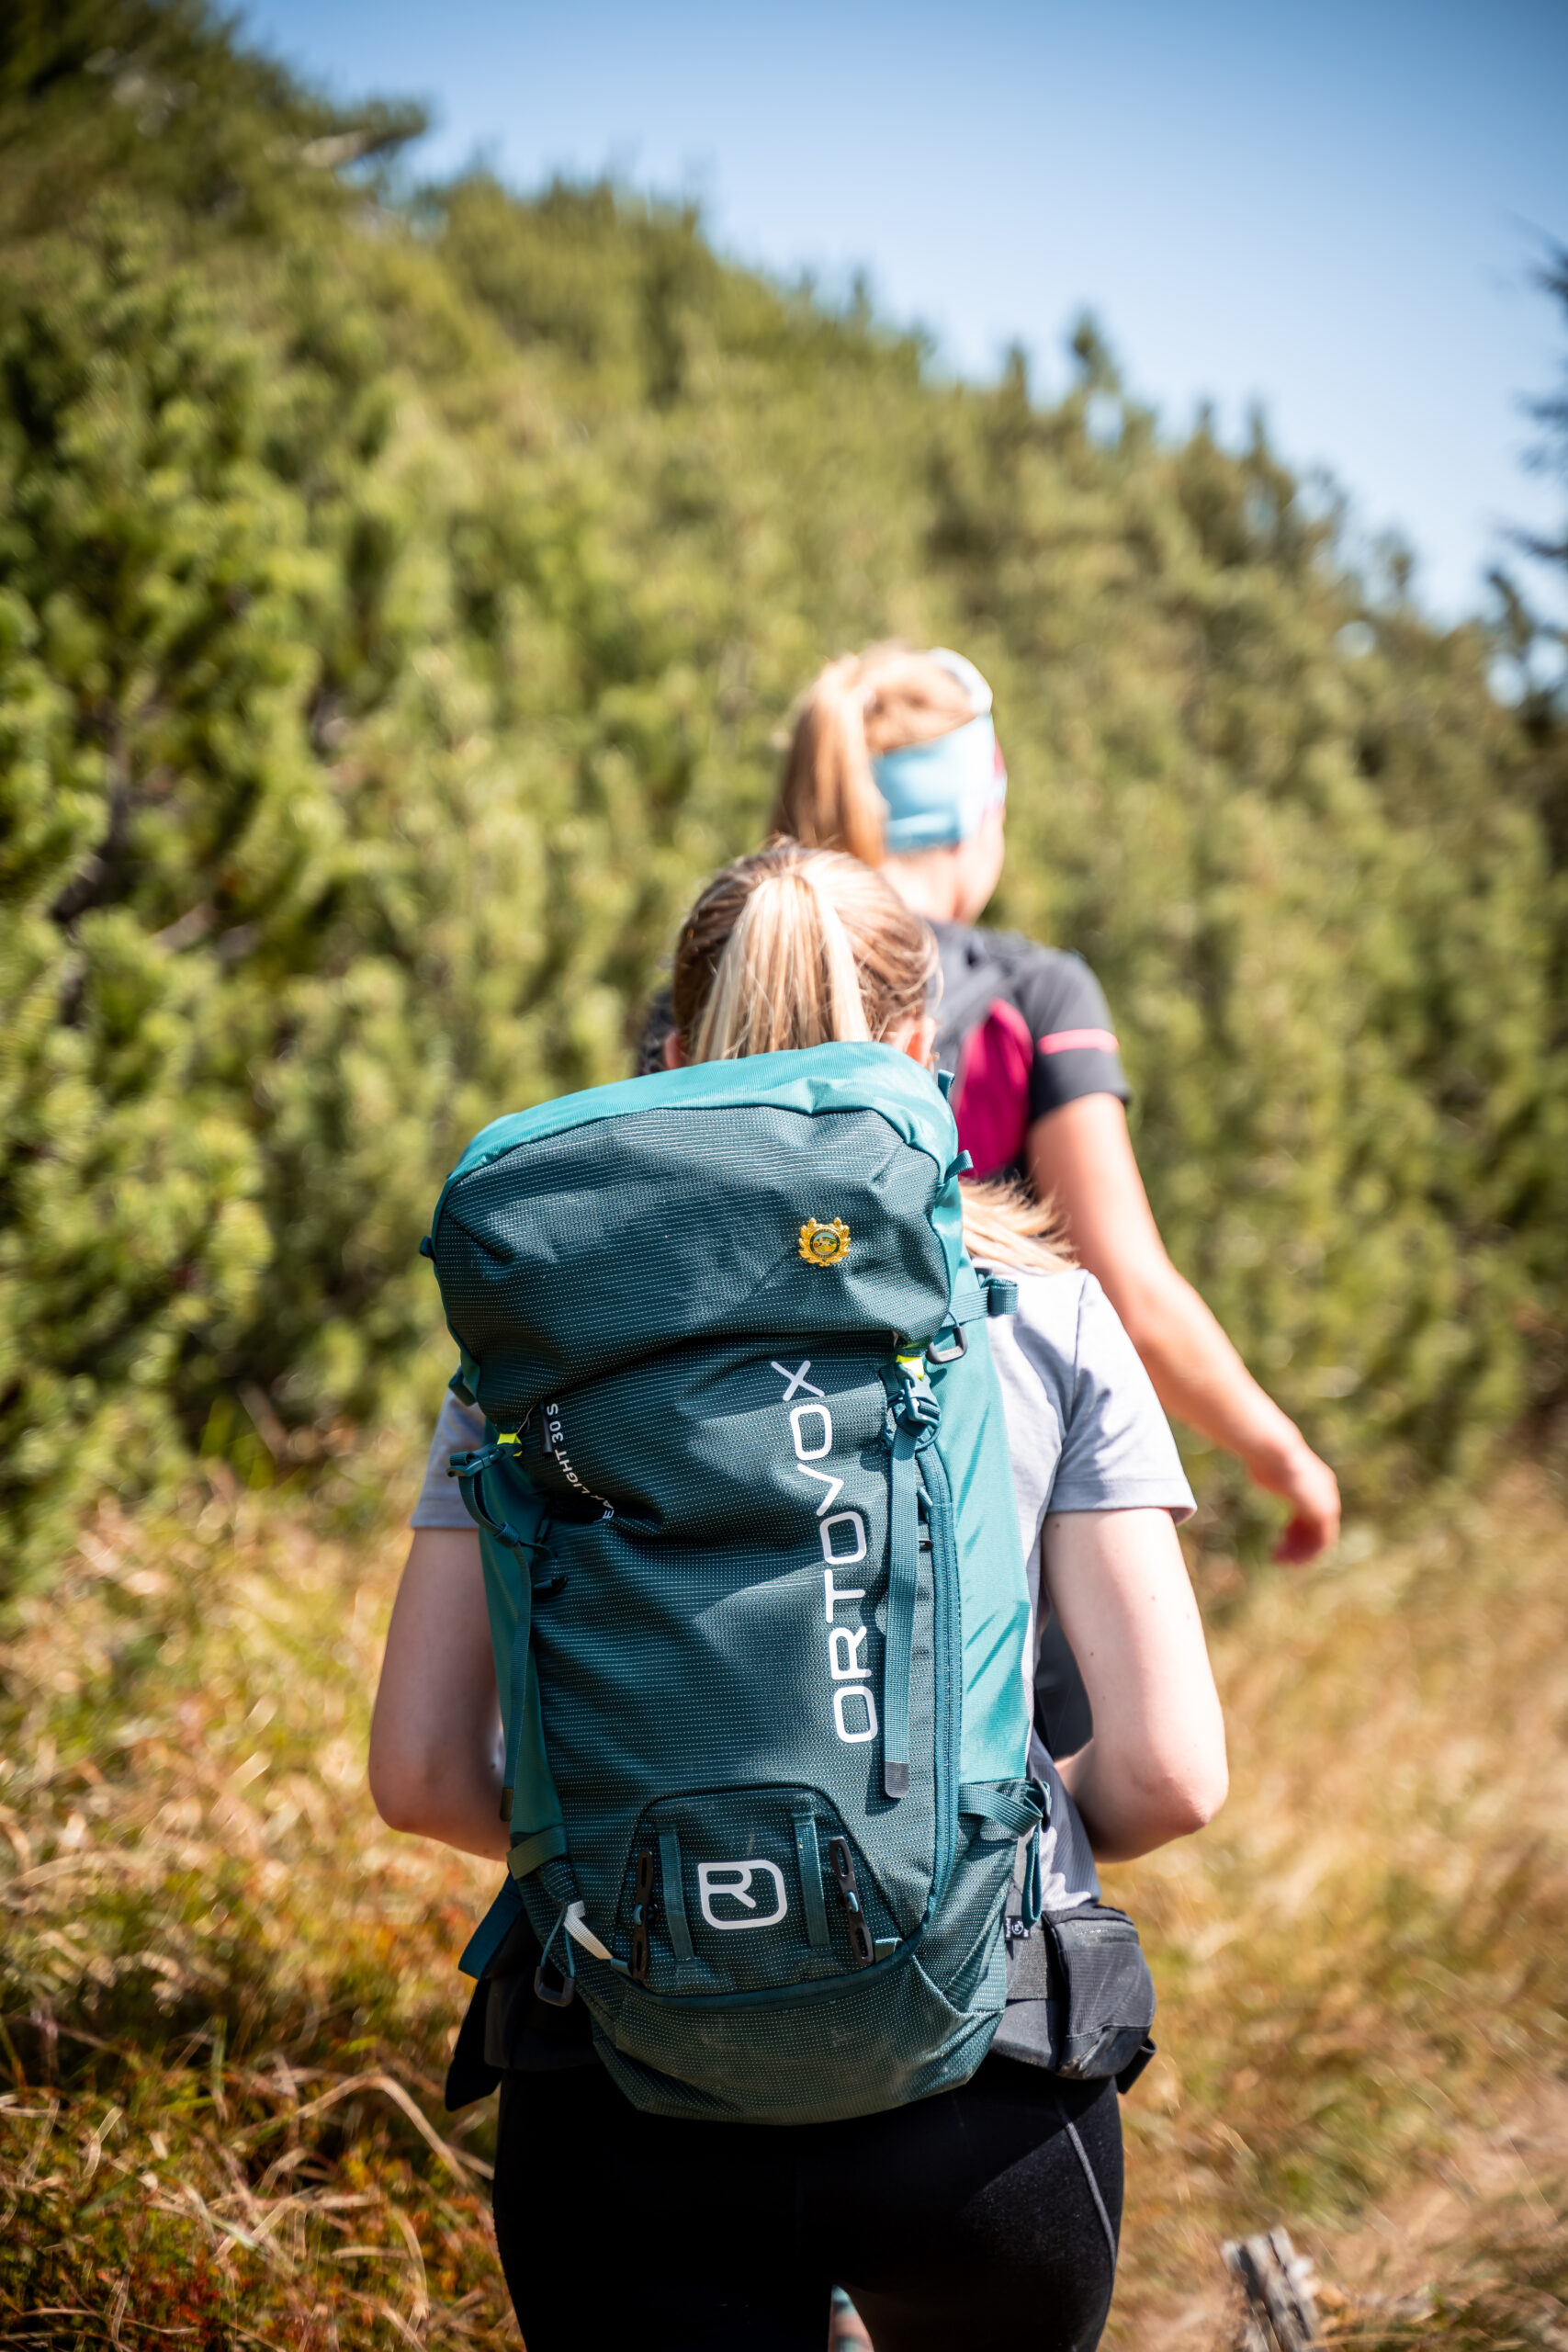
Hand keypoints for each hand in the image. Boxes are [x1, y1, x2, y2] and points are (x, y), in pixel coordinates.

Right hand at [1245, 1434, 1340, 1563]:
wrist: (1274, 1454)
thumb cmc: (1264, 1458)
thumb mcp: (1268, 1469)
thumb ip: (1270, 1476)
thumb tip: (1259, 1470)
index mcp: (1315, 1484)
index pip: (1309, 1517)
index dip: (1294, 1532)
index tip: (1279, 1544)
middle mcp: (1325, 1494)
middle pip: (1315, 1529)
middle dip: (1296, 1545)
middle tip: (1278, 1557)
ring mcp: (1327, 1503)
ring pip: (1319, 1539)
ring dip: (1300, 1553)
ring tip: (1280, 1562)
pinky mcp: (1324, 1512)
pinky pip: (1321, 1542)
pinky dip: (1306, 1553)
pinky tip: (1286, 1559)